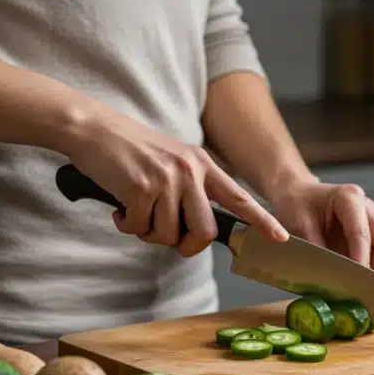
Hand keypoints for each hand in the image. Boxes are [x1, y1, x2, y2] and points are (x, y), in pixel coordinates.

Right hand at [65, 106, 287, 255]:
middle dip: (185, 246)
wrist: (93, 128)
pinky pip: (139, 228)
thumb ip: (189, 188)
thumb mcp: (170, 160)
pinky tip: (119, 206)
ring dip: (147, 232)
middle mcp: (189, 170)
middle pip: (204, 231)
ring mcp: (166, 178)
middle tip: (166, 238)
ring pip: (167, 235)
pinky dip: (126, 225)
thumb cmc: (129, 149)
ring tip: (134, 210)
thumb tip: (192, 230)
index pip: (239, 197)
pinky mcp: (141, 188)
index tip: (280, 238)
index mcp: (201, 164)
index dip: (262, 220)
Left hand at [268, 181, 373, 279]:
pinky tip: (371, 288)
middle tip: (372, 294)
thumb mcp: (298, 225)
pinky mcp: (373, 234)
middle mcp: (368, 208)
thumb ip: (315, 249)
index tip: (357, 281)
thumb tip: (328, 278)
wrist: (299, 194)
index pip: (361, 232)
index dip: (361, 258)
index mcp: (349, 198)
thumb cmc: (297, 205)